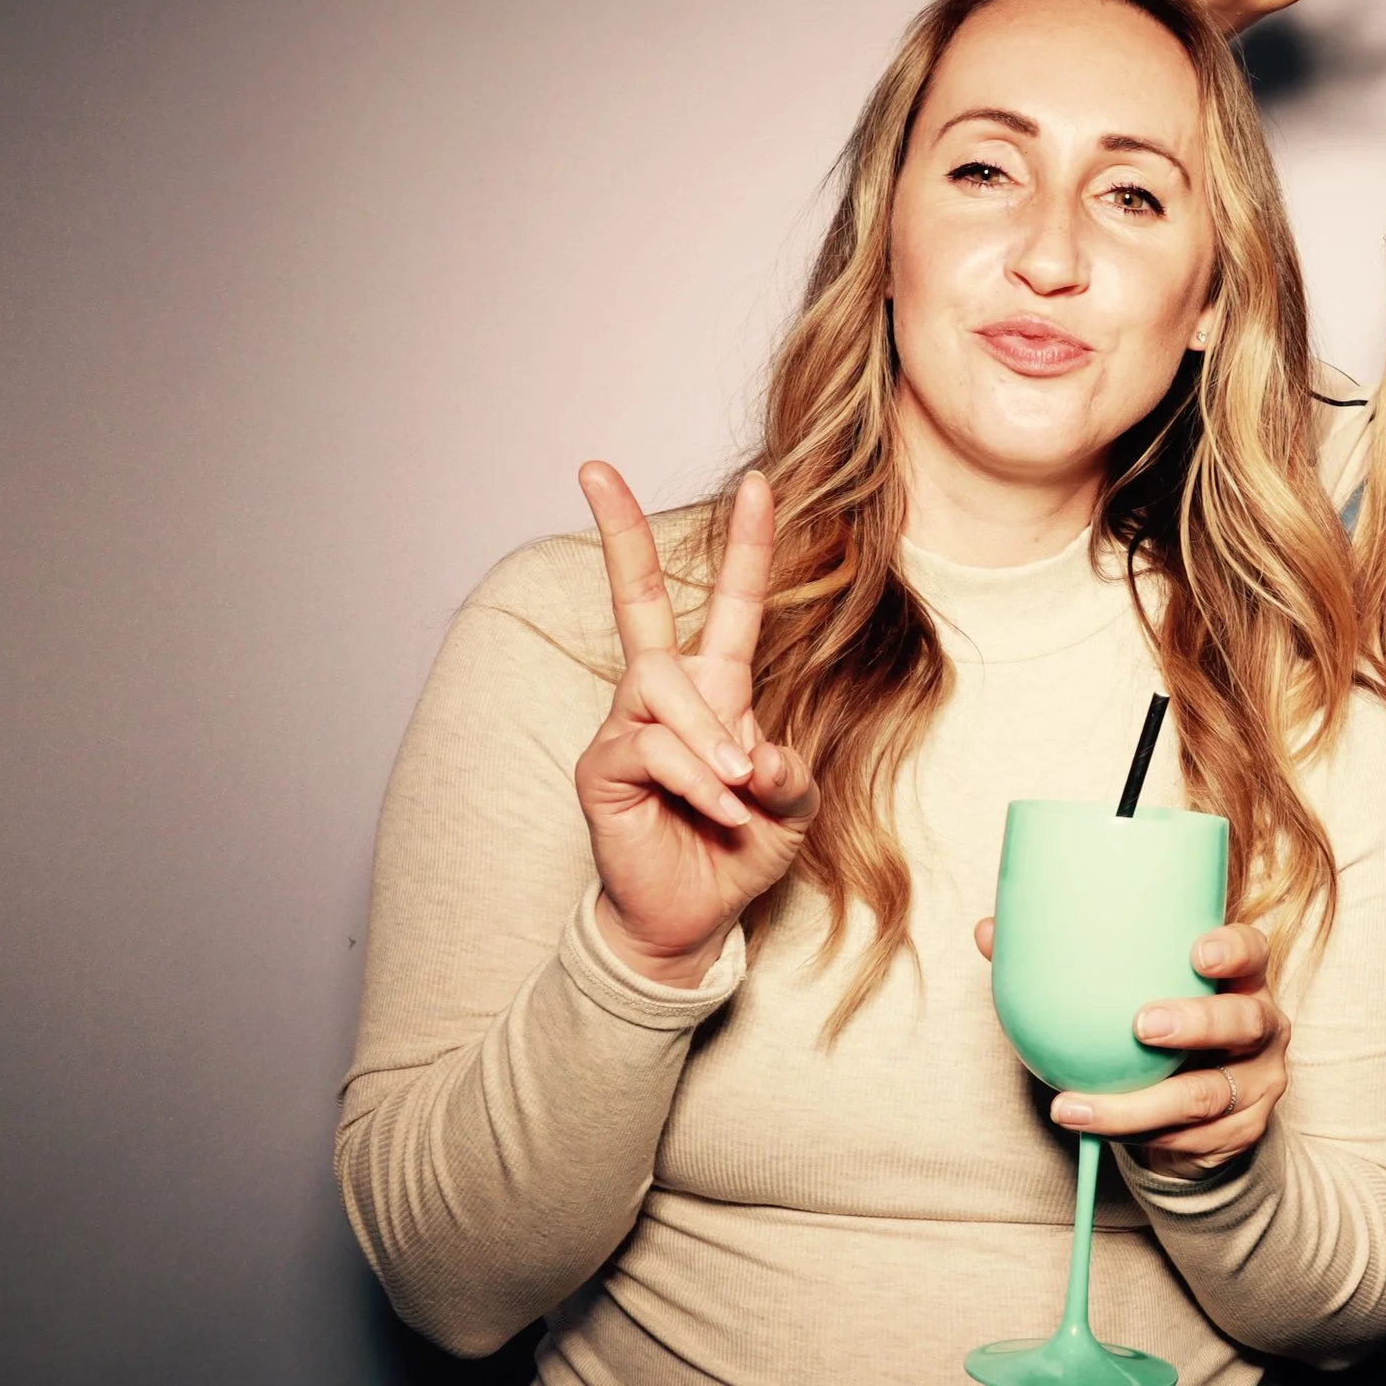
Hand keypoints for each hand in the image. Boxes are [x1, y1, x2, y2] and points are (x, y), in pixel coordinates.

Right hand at [574, 463, 817, 987]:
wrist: (693, 917)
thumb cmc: (737, 851)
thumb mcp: (791, 809)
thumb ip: (791, 772)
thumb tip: (761, 751)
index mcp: (718, 691)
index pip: (730, 605)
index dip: (746, 547)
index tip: (759, 483)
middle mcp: (664, 697)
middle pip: (636, 601)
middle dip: (618, 532)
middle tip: (594, 469)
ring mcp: (626, 727)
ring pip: (663, 688)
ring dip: (710, 738)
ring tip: (739, 788)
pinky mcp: (604, 766)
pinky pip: (651, 748)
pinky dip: (695, 777)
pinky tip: (718, 807)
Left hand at [973, 919, 1288, 1177]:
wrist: (1192, 1113)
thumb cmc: (1153, 1035)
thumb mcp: (1126, 996)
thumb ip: (1069, 961)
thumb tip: (988, 931)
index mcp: (1237, 978)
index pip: (1252, 951)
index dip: (1232, 950)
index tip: (1196, 952)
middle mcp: (1261, 1025)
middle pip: (1243, 1021)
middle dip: (1196, 1023)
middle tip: (1141, 1026)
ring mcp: (1257, 1082)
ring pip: (1208, 1095)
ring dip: (1140, 1105)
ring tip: (1078, 1107)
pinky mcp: (1243, 1132)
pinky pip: (1191, 1138)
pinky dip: (1140, 1137)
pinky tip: (1094, 1132)